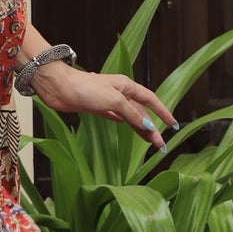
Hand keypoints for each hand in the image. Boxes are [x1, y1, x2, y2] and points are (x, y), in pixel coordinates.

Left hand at [32, 61, 176, 150]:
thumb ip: (132, 114)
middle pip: (141, 111)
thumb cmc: (85, 88)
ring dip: (141, 129)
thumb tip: (149, 126)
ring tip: (150, 143)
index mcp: (127, 86)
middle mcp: (120, 92)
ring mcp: (108, 101)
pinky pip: (118, 118)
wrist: (58, 88)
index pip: (151, 99)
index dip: (164, 112)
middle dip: (152, 128)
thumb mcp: (114, 101)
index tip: (174, 125)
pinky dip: (127, 125)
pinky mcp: (97, 108)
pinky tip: (133, 130)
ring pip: (130, 116)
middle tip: (161, 145)